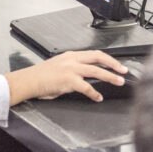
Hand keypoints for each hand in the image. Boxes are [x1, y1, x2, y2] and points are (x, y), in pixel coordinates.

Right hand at [5, 51, 126, 103]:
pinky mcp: (68, 80)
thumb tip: (87, 76)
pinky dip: (94, 93)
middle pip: (98, 57)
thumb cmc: (41, 76)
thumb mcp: (59, 66)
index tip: (116, 64)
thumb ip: (73, 69)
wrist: (29, 80)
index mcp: (70, 55)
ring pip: (96, 70)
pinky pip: (86, 87)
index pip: (94, 53)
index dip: (107, 59)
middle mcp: (72, 59)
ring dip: (110, 76)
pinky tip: (98, 97)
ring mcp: (71, 69)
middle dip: (113, 64)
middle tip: (123, 70)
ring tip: (119, 81)